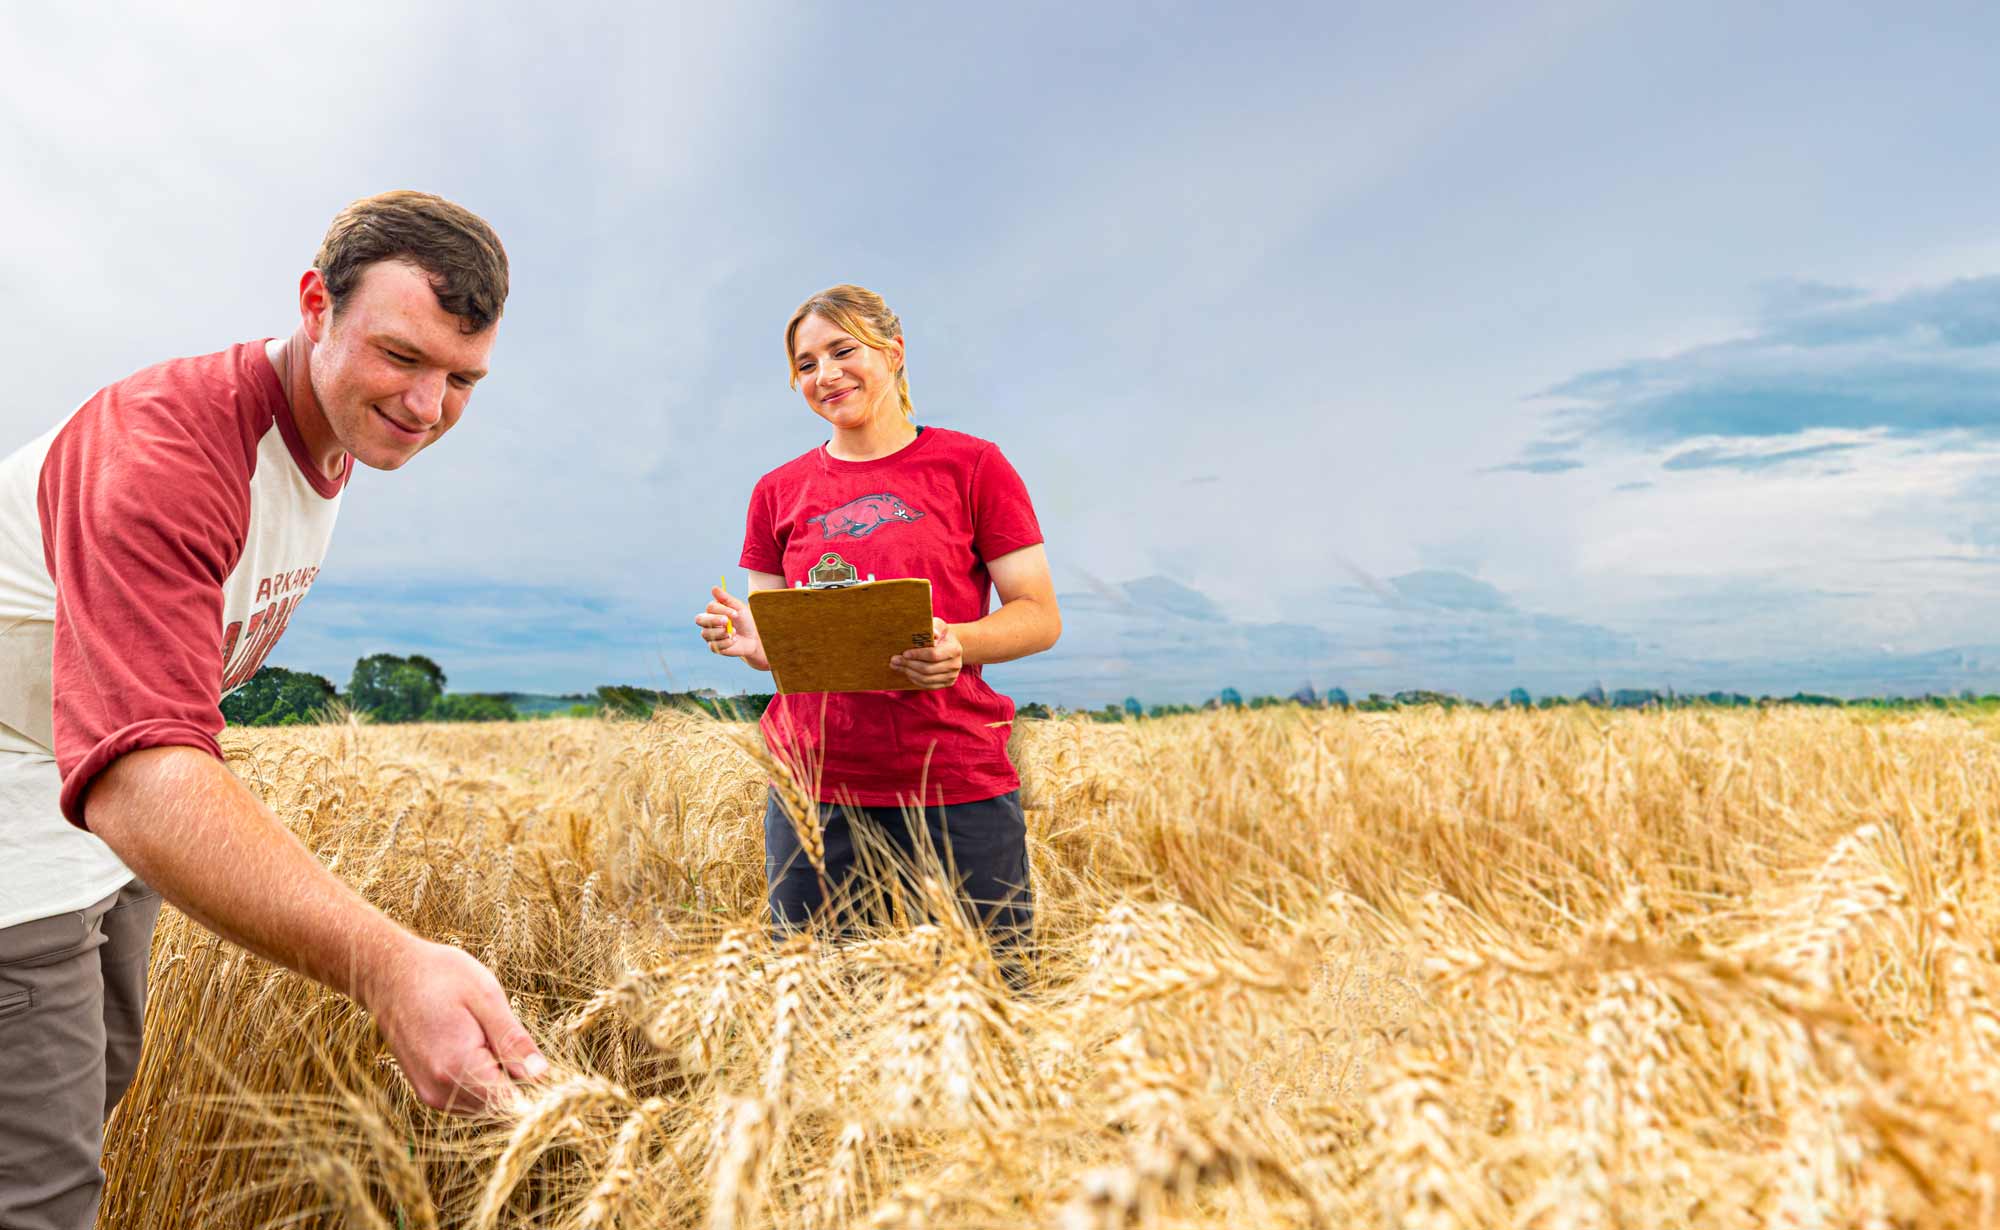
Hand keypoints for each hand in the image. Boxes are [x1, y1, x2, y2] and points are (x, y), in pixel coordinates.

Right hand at [364, 938, 547, 1113]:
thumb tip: (542, 1075)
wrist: (389, 974)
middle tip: (514, 1039)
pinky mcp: (428, 1090)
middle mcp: (441, 1090)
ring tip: (491, 1038)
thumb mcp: (486, 997)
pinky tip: (479, 1048)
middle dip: (517, 1082)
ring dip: (500, 1082)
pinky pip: (468, 1099)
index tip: (539, 1060)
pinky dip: (482, 1081)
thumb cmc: (440, 977)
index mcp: (457, 1067)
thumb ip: (513, 1041)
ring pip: (485, 1106)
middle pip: (499, 1108)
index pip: (511, 1104)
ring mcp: (431, 1093)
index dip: (535, 1087)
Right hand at [696, 585, 767, 670]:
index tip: (735, 613)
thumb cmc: (745, 621)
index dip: (721, 610)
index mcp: (713, 611)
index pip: (710, 608)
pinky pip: (714, 645)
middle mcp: (708, 623)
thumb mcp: (739, 608)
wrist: (754, 638)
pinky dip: (726, 642)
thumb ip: (726, 598)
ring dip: (722, 632)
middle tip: (727, 622)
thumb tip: (714, 588)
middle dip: (713, 620)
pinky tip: (734, 640)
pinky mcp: (714, 647)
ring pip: (707, 633)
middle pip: (700, 619)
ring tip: (735, 632)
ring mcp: (709, 636)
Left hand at [891, 618, 962, 689]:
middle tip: (894, 660)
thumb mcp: (938, 625)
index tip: (904, 653)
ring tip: (897, 666)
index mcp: (955, 649)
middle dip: (909, 665)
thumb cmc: (940, 634)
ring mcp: (952, 676)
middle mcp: (956, 665)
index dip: (917, 655)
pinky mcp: (947, 683)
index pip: (933, 655)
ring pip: (926, 679)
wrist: (949, 646)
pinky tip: (907, 672)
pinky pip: (928, 686)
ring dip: (909, 673)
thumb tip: (934, 634)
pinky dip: (915, 680)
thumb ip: (935, 626)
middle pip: (928, 669)